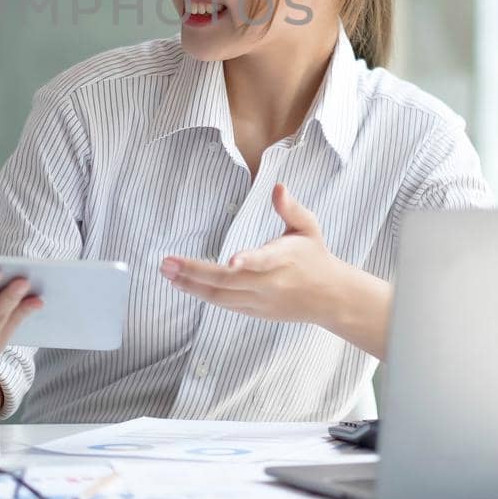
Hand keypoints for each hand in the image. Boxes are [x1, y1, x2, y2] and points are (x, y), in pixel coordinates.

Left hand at [161, 183, 375, 330]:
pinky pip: (224, 304)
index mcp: (284, 259)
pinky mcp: (254, 312)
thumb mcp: (308, 227)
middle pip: (229, 282)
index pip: (265, 261)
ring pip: (221, 297)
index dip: (249, 260)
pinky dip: (202, 294)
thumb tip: (277, 186)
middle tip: (167, 262)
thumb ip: (290, 207)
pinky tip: (182, 283)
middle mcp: (270, 284)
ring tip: (167, 271)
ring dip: (191, 285)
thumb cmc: (315, 256)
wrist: (330, 298)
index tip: (231, 260)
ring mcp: (260, 301)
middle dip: (195, 273)